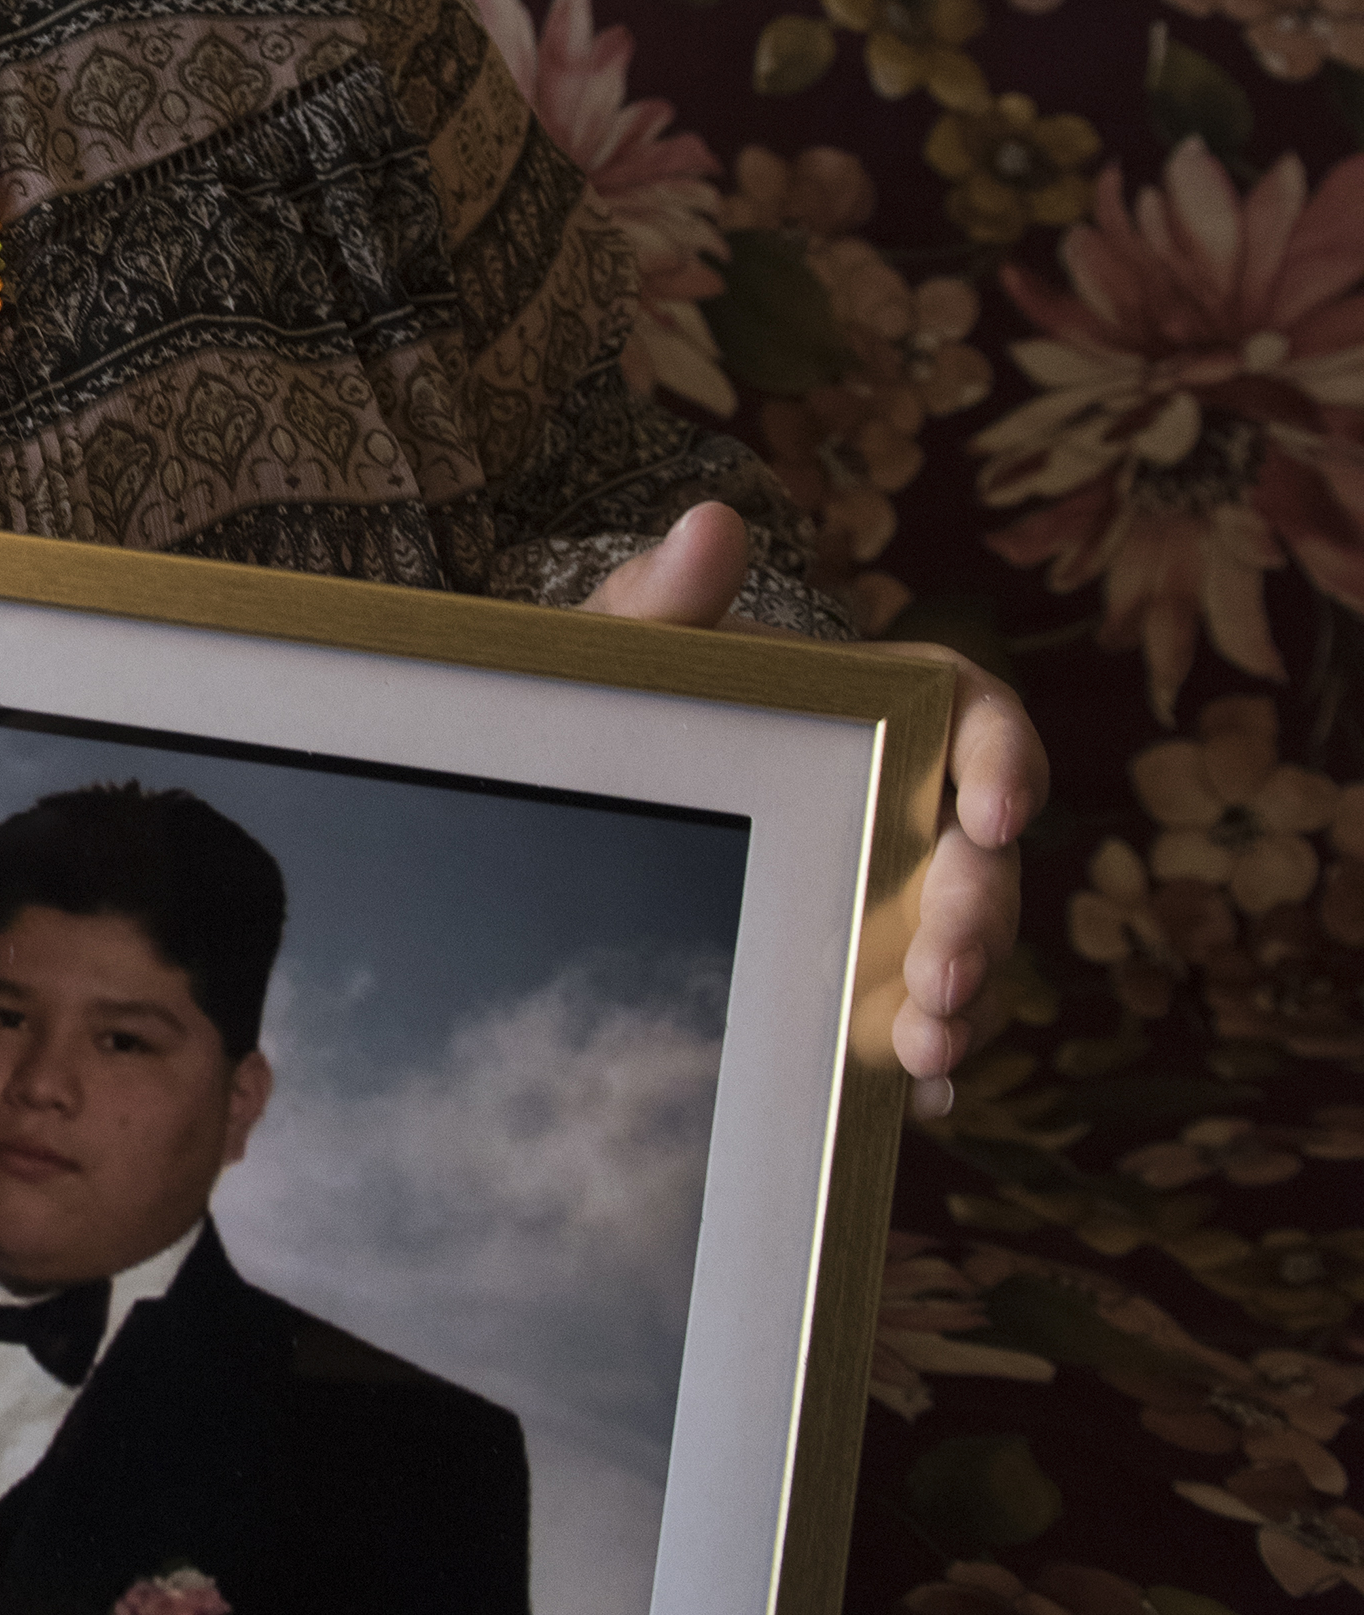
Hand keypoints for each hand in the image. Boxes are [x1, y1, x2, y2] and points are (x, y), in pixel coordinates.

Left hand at [585, 501, 1047, 1123]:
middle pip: (984, 861)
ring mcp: (896, 900)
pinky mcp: (867, 976)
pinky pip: (917, 1018)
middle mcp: (912, 810)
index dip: (1010, 760)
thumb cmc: (640, 705)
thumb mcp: (635, 658)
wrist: (605, 793)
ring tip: (927, 1046)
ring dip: (964, 1002)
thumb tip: (708, 523)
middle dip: (979, 918)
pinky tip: (913, 1092)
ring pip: (965, 950)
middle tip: (942, 972)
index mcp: (885, 713)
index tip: (994, 810)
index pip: (982, 722)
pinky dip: (926, 1057)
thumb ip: (665, 600)